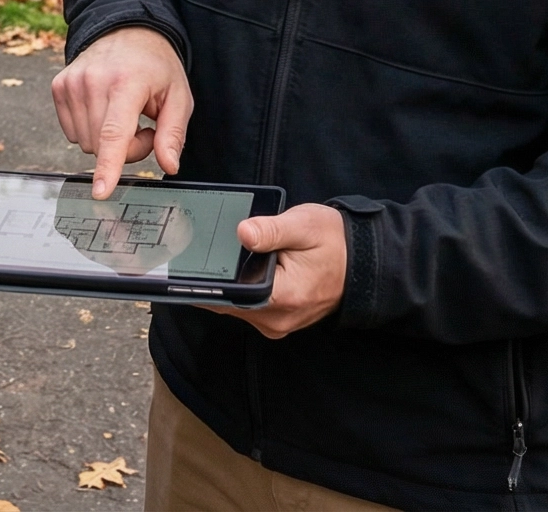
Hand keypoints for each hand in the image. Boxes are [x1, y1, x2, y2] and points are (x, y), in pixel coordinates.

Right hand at [50, 26, 191, 197]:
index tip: (101, 190)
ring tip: (123, 115)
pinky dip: (90, 130)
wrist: (126, 31)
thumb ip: (173, 134)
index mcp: (127, 82)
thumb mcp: (178, 97)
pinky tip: (103, 111)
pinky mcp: (59, 86)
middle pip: (102, 146)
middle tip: (143, 128)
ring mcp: (72, 82)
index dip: (108, 166)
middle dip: (125, 150)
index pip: (114, 132)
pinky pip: (71, 132)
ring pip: (85, 143)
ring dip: (106, 141)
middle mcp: (94, 81)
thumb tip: (169, 165)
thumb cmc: (155, 67)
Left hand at [206, 203, 347, 338]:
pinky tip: (231, 267)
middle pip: (226, 302)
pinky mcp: (275, 319)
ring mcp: (276, 323)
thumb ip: (272, 230)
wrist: (361, 264)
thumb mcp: (304, 225)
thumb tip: (243, 233)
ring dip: (222, 283)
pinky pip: (245, 307)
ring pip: (233, 306)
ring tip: (211, 255)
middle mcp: (277, 319)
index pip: (229, 294)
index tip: (186, 262)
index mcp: (283, 296)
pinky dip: (236, 289)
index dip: (205, 279)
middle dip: (210, 278)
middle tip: (193, 251)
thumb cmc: (334, 243)